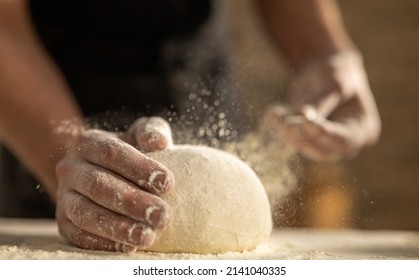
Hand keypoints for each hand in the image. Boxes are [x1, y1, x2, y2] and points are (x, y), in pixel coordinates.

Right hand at [55, 117, 174, 252]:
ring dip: (118, 227)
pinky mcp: (63, 222)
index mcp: (90, 143)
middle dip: (133, 202)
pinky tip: (128, 246)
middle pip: (99, 185)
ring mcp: (64, 196)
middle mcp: (71, 168)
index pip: (112, 153)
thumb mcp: (140, 135)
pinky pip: (78, 235)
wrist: (102, 171)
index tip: (167, 183)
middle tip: (163, 216)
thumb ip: (151, 132)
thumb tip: (159, 142)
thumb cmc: (130, 152)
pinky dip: (102, 243)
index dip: (139, 168)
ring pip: (86, 213)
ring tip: (148, 236)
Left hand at [263, 51, 380, 160]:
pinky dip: (280, 128)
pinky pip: (292, 138)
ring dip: (287, 134)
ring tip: (274, 114)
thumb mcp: (333, 83)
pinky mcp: (306, 138)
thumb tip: (303, 116)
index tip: (304, 121)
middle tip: (285, 124)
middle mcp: (345, 141)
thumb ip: (321, 102)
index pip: (342, 140)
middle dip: (302, 138)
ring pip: (304, 147)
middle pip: (322, 151)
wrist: (323, 67)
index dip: (322, 133)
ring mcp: (324, 142)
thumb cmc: (335, 72)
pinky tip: (271, 114)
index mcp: (363, 129)